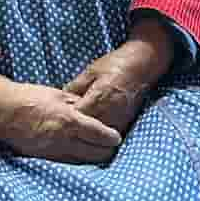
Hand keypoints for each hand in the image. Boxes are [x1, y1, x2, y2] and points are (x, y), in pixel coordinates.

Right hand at [0, 75, 122, 163]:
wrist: (1, 110)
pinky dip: (74, 159)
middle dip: (106, 150)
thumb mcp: (58, 95)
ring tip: (94, 149)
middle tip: (109, 145)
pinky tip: (76, 151)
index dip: (112, 137)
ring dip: (90, 156)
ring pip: (82, 162)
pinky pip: (65, 163)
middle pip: (96, 154)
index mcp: (69, 120)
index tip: (116, 137)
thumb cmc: (29, 97)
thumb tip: (94, 112)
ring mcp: (52, 151)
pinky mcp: (42, 158)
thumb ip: (77, 105)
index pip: (100, 135)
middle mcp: (63, 139)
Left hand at [63, 16, 175, 136]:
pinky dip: (99, 137)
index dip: (66, 119)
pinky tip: (89, 135)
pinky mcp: (127, 123)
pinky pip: (109, 135)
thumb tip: (60, 100)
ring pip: (99, 137)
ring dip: (86, 137)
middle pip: (88, 130)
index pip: (79, 115)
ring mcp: (120, 119)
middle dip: (74, 131)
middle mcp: (111, 111)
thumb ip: (75, 86)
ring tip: (73, 136)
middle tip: (61, 132)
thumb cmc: (115, 64)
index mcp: (100, 95)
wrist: (143, 63)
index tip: (56, 120)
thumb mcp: (91, 71)